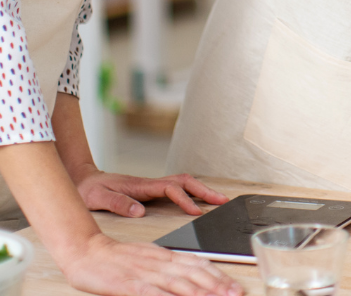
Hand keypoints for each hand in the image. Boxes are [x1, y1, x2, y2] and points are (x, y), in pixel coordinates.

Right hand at [60, 232, 242, 295]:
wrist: (87, 251)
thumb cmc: (118, 259)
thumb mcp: (149, 259)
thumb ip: (168, 267)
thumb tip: (191, 278)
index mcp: (166, 255)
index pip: (198, 264)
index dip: (218, 276)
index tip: (234, 287)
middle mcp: (160, 262)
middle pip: (194, 273)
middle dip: (217, 285)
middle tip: (235, 294)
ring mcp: (145, 272)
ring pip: (177, 282)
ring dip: (198, 292)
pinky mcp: (128, 284)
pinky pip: (150, 292)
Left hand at [74, 168, 228, 217]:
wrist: (83, 181)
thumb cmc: (90, 190)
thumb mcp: (100, 198)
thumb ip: (119, 204)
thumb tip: (140, 210)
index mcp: (142, 186)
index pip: (172, 189)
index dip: (186, 200)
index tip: (197, 212)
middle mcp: (151, 184)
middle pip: (186, 181)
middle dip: (205, 190)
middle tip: (223, 200)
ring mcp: (152, 186)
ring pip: (184, 183)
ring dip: (202, 190)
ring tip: (217, 200)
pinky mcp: (151, 190)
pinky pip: (178, 188)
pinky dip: (192, 192)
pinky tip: (197, 200)